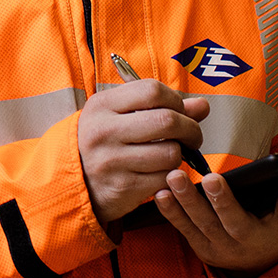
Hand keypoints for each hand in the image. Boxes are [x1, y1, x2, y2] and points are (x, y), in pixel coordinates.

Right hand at [78, 79, 209, 224]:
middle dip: (190, 129)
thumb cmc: (105, 142)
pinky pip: (164, 178)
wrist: (75, 180)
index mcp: (102, 105)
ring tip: (170, 155)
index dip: (175, 100)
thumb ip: (162, 107)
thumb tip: (202, 106)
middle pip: (167, 120)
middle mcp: (104, 131)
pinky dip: (170, 176)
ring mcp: (112, 160)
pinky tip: (159, 172)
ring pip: (170, 153)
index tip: (179, 111)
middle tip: (191, 137)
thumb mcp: (121, 116)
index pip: (152, 90)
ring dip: (179, 155)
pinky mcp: (123, 187)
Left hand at [155, 163, 277, 276]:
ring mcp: (222, 247)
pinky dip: (170, 213)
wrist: (257, 265)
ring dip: (187, 202)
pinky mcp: (199, 246)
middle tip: (214, 178)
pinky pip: (182, 230)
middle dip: (225, 201)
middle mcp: (252, 241)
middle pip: (236, 222)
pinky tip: (158, 192)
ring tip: (173, 177)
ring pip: (203, 226)